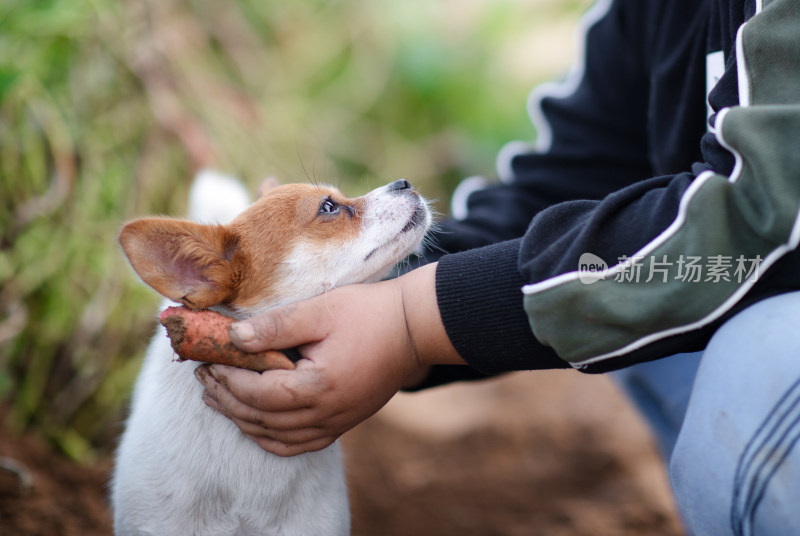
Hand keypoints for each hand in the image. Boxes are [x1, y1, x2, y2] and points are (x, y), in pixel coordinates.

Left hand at [194, 263, 462, 455]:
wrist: (414, 328)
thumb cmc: (369, 312)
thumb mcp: (320, 310)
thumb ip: (275, 326)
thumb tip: (233, 338)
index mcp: (317, 385)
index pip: (257, 392)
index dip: (226, 380)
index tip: (206, 361)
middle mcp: (325, 413)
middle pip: (260, 418)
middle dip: (226, 399)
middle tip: (203, 379)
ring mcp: (336, 422)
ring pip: (276, 436)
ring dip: (243, 420)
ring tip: (219, 400)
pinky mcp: (343, 422)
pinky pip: (299, 444)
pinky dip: (271, 438)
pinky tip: (256, 426)